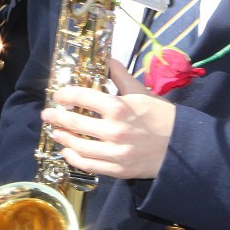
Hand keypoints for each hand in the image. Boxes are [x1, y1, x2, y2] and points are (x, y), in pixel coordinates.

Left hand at [41, 59, 174, 179]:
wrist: (182, 147)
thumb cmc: (161, 116)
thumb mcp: (141, 91)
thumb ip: (120, 75)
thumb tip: (106, 59)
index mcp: (118, 107)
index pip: (82, 97)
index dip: (65, 95)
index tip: (58, 95)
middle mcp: (113, 130)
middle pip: (74, 122)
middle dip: (56, 117)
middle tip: (47, 114)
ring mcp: (114, 152)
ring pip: (78, 146)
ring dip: (62, 137)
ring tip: (55, 132)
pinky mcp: (117, 169)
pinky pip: (88, 165)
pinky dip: (74, 159)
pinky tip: (67, 152)